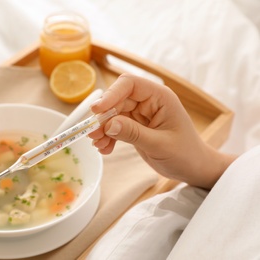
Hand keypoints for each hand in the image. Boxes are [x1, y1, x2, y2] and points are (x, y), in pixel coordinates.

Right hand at [89, 73, 235, 188]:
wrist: (194, 168)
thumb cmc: (185, 154)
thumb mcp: (159, 145)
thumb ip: (133, 133)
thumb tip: (108, 124)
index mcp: (159, 97)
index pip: (129, 84)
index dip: (111, 94)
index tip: (97, 111)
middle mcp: (148, 101)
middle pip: (116, 100)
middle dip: (103, 117)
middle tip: (93, 135)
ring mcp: (140, 114)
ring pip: (113, 114)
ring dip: (103, 129)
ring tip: (98, 145)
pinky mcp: (135, 126)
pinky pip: (115, 126)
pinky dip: (108, 136)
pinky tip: (105, 148)